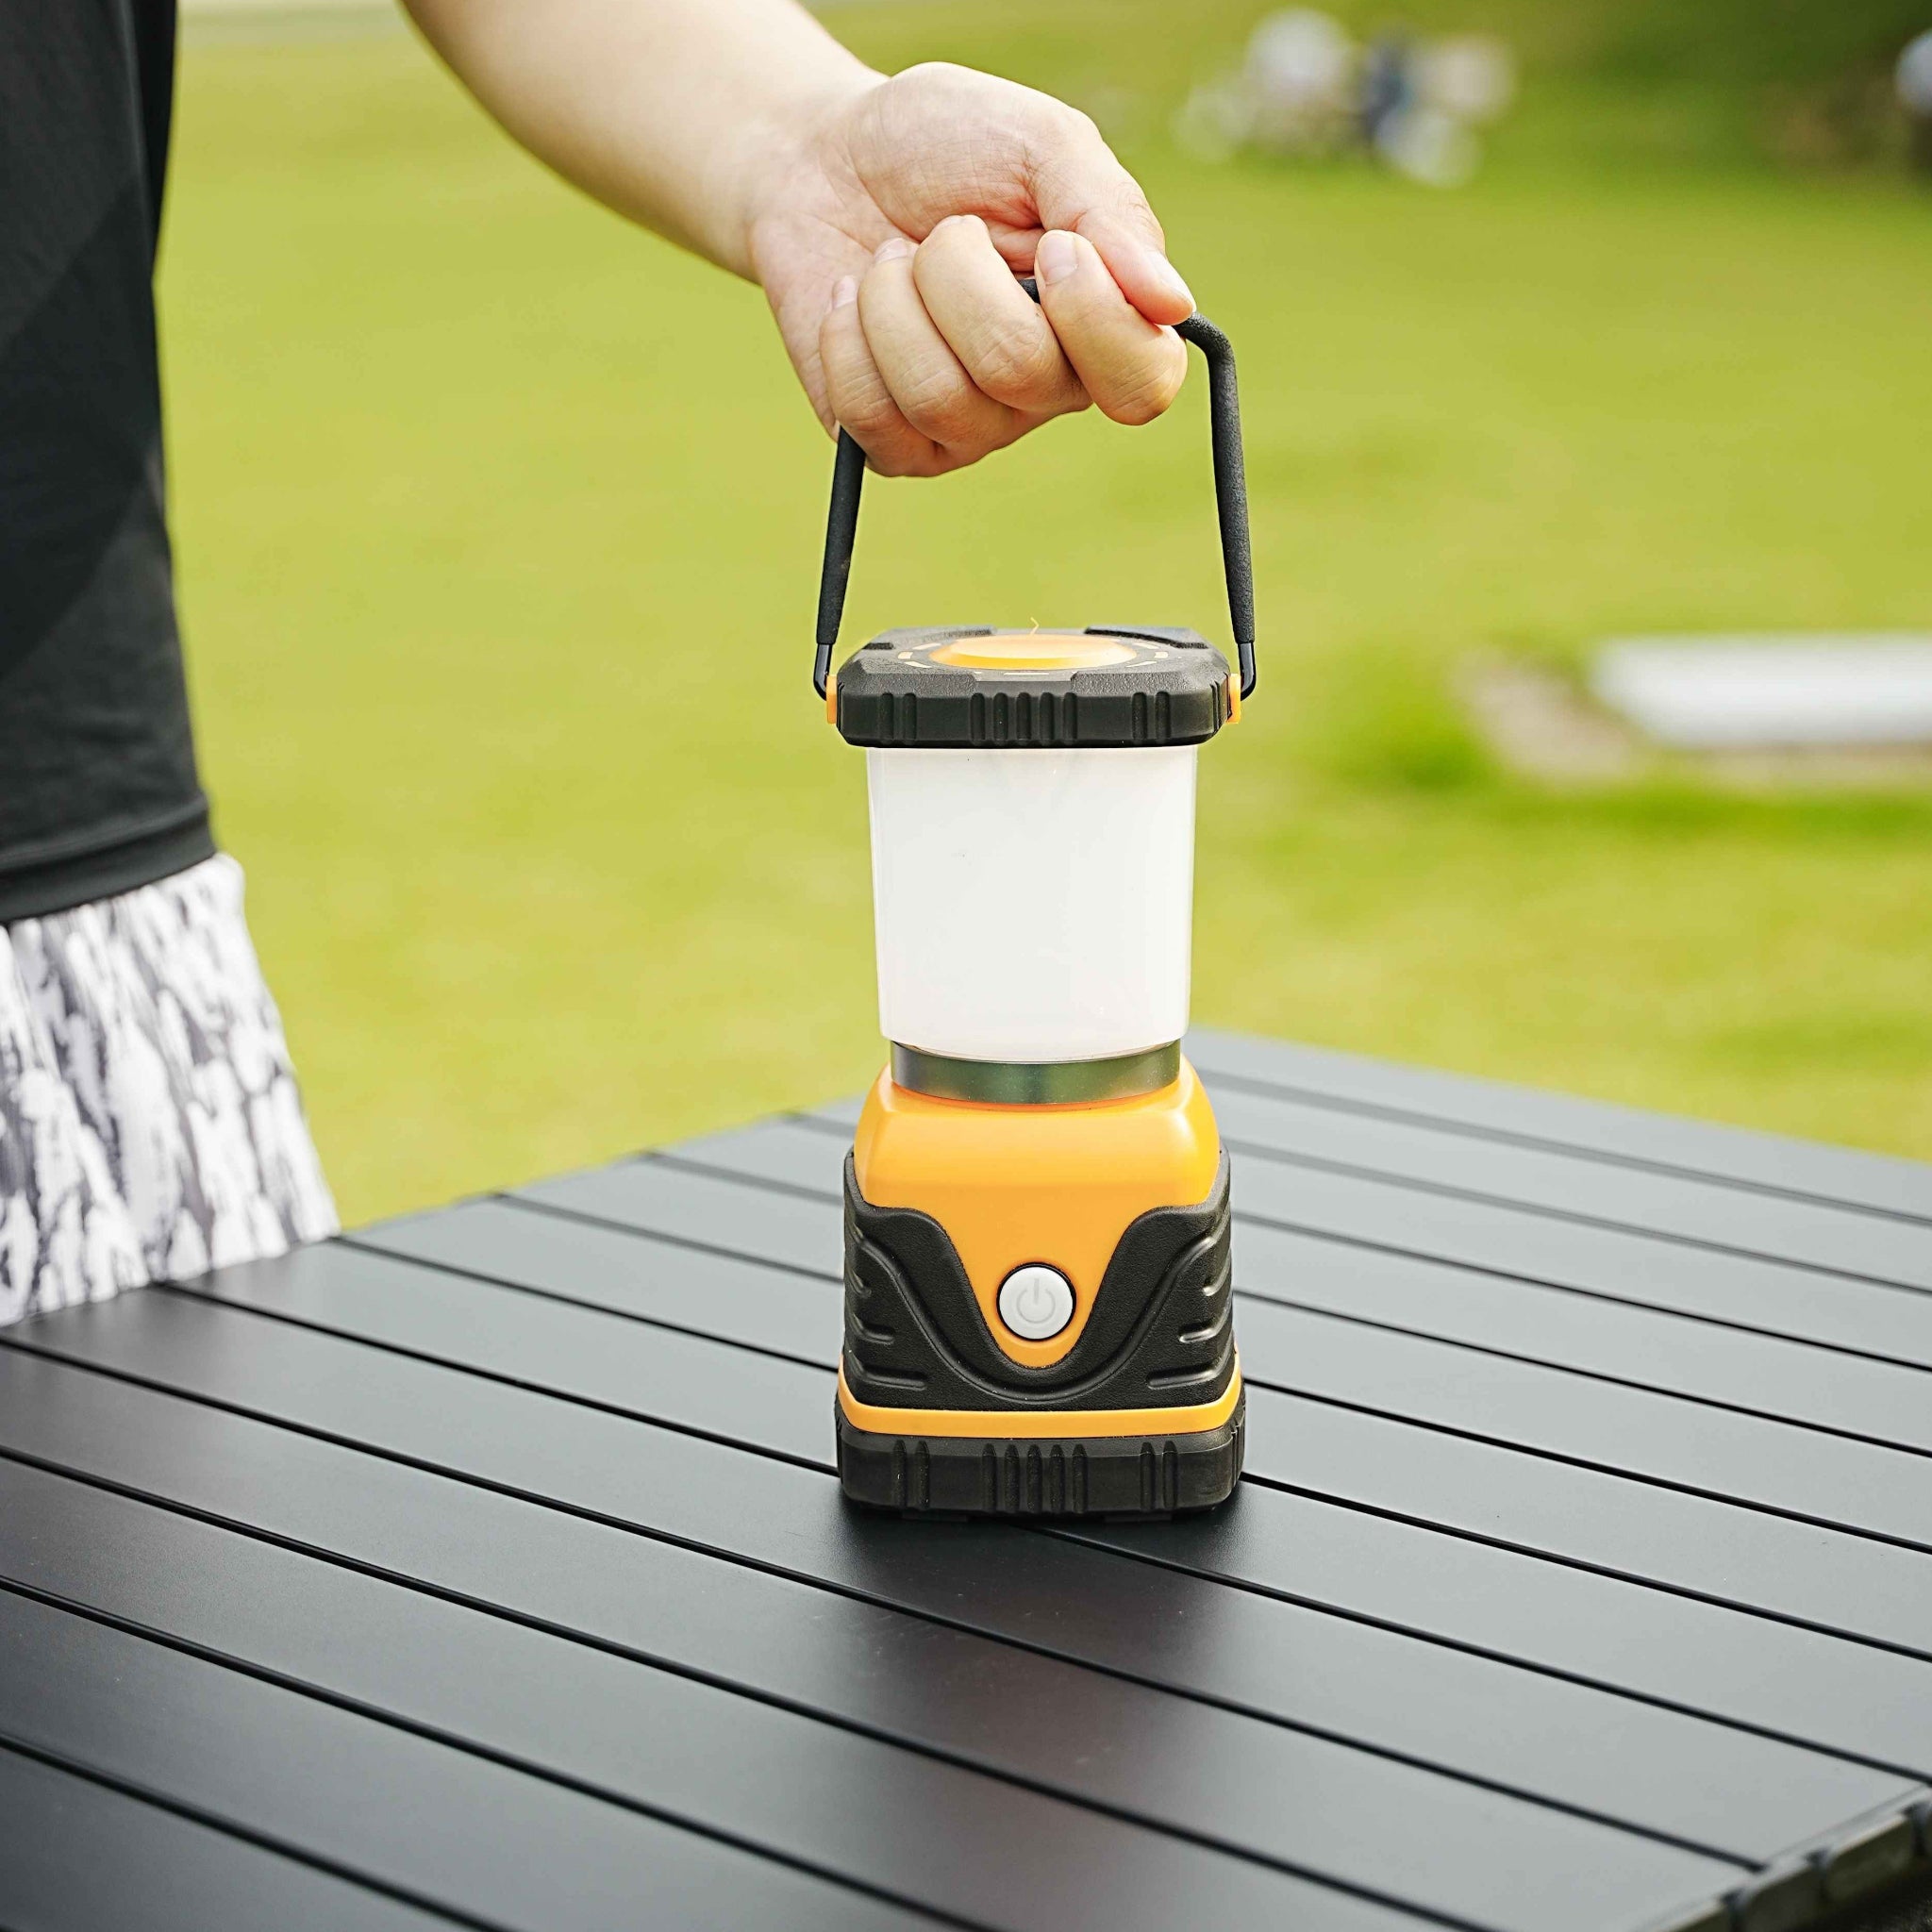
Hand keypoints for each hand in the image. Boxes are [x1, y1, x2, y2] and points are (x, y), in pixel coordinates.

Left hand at [746, 62, 1193, 476]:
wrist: (821, 160)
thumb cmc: (942, 145)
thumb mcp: (1038, 142)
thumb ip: (1110, 211)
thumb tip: (1172, 304)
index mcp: (1102, 322)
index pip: (1142, 385)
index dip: (1095, 319)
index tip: (1052, 244)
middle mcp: (1044, 391)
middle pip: (1017, 370)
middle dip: (955, 275)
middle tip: (941, 231)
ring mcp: (969, 428)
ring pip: (937, 396)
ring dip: (891, 301)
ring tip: (888, 261)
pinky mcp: (894, 445)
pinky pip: (873, 421)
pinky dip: (846, 341)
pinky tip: (850, 302)